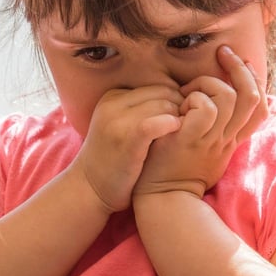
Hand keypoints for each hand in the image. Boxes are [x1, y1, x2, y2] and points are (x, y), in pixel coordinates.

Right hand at [70, 84, 182, 214]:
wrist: (89, 189)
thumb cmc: (112, 160)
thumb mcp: (118, 126)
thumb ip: (139, 110)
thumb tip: (177, 99)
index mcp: (112, 97)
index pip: (155, 87)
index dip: (173, 101)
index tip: (179, 119)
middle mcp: (112, 104)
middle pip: (162, 93)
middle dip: (179, 107)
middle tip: (186, 127)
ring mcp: (117, 121)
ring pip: (164, 105)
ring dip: (179, 117)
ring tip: (182, 134)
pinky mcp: (127, 138)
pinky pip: (157, 122)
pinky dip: (171, 125)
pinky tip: (176, 135)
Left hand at [135, 45, 267, 197]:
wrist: (163, 198)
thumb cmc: (174, 171)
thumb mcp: (203, 150)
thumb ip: (212, 129)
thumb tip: (211, 102)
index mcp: (231, 141)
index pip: (259, 108)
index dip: (256, 82)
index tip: (242, 63)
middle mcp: (226, 139)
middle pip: (250, 96)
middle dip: (238, 69)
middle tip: (222, 53)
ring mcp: (211, 139)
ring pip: (228, 96)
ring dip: (206, 83)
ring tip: (186, 91)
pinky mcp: (191, 140)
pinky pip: (205, 108)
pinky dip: (193, 98)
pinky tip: (178, 106)